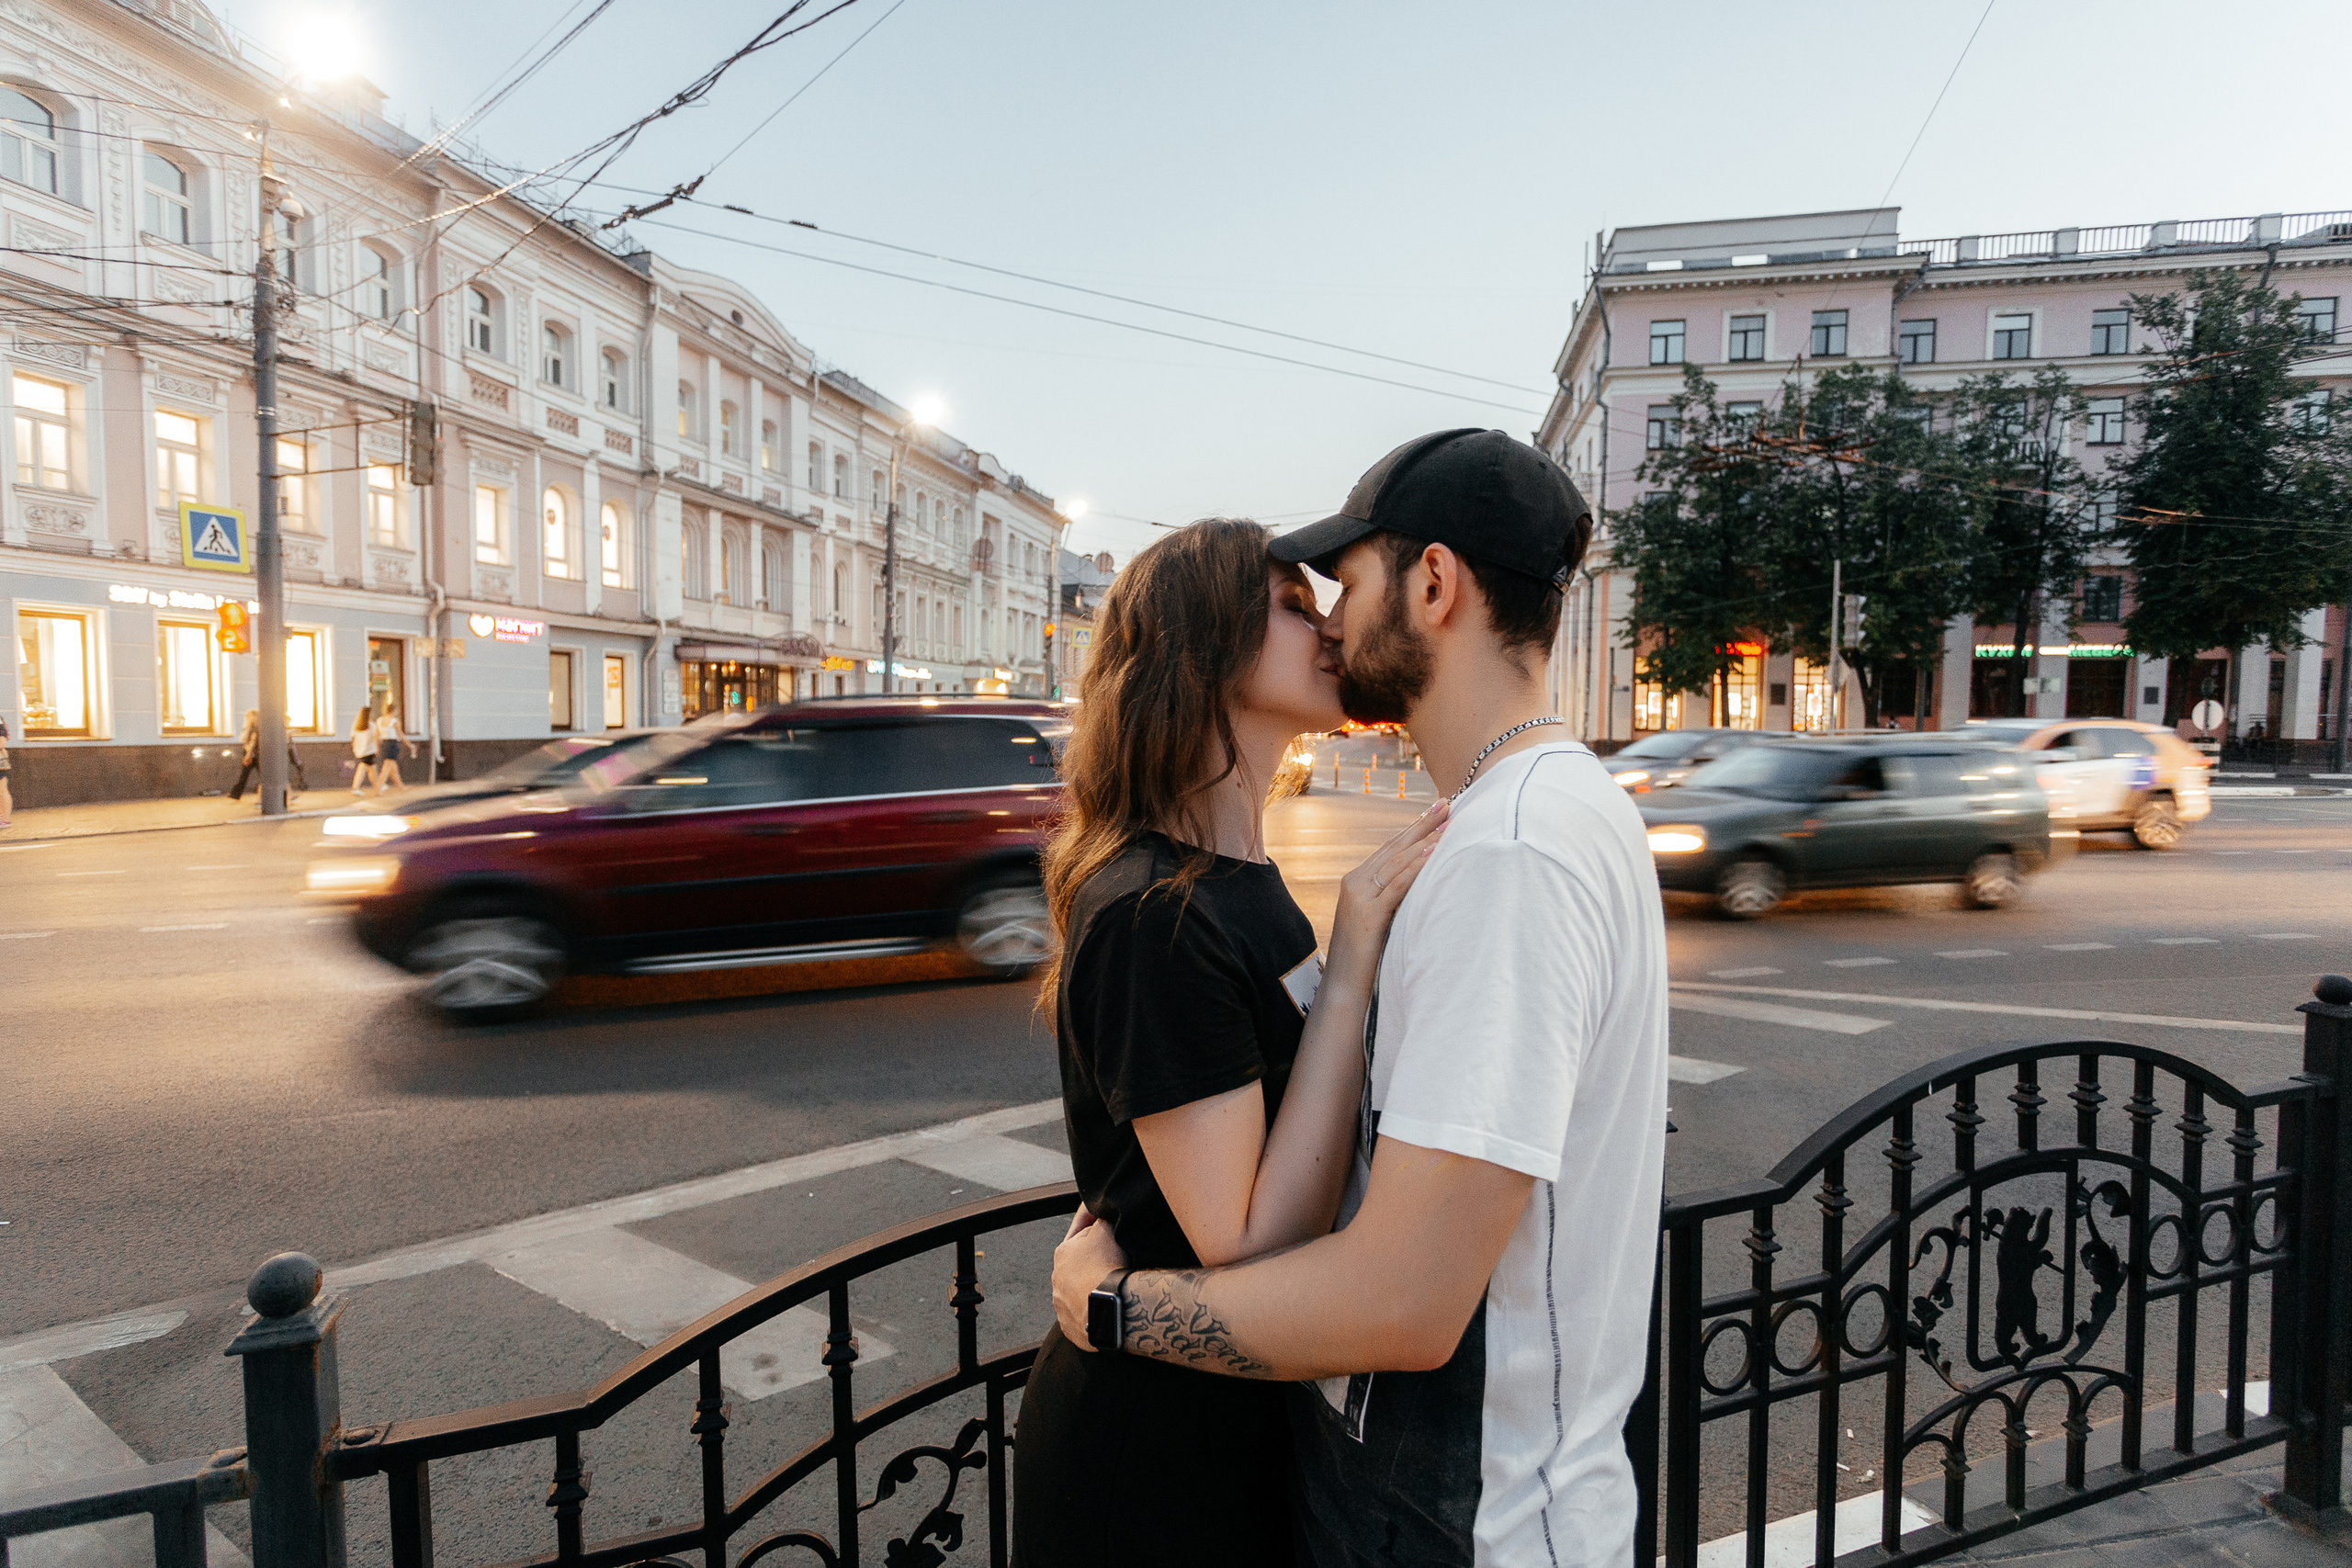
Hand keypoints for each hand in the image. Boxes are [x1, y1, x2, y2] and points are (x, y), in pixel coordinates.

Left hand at [1051, 1204, 1128, 1350]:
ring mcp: (1063, 1307)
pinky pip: (1085, 1316)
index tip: (1103, 1221)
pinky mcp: (1073, 1329)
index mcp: (1062, 1253)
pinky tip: (1109, 1307)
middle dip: (1093, 1260)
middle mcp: (1057, 1280)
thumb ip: (1100, 1219)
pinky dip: (1095, 1311)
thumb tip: (1101, 1215)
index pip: (1079, 1232)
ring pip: (1079, 1292)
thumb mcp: (1106, 1229)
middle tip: (1115, 1258)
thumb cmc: (1107, 1267)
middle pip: (1079, 1264)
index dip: (1093, 1224)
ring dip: (1092, 1288)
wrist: (1112, 1309)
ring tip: (1113, 1287)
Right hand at [1327, 799, 1446, 990]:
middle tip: (1447, 804)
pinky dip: (1416, 867)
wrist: (1344, 988)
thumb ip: (1393, 900)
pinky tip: (1433, 854)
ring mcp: (1358, 896)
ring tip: (1448, 823)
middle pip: (1394, 847)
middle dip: (1423, 825)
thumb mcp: (1379, 921)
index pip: (1390, 849)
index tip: (1437, 812)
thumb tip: (1423, 885)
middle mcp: (1354, 882)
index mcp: (1356, 882)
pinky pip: (1397, 885)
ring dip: (1425, 841)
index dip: (1414, 829)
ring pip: (1396, 862)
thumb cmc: (1366, 959)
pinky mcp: (1367, 913)